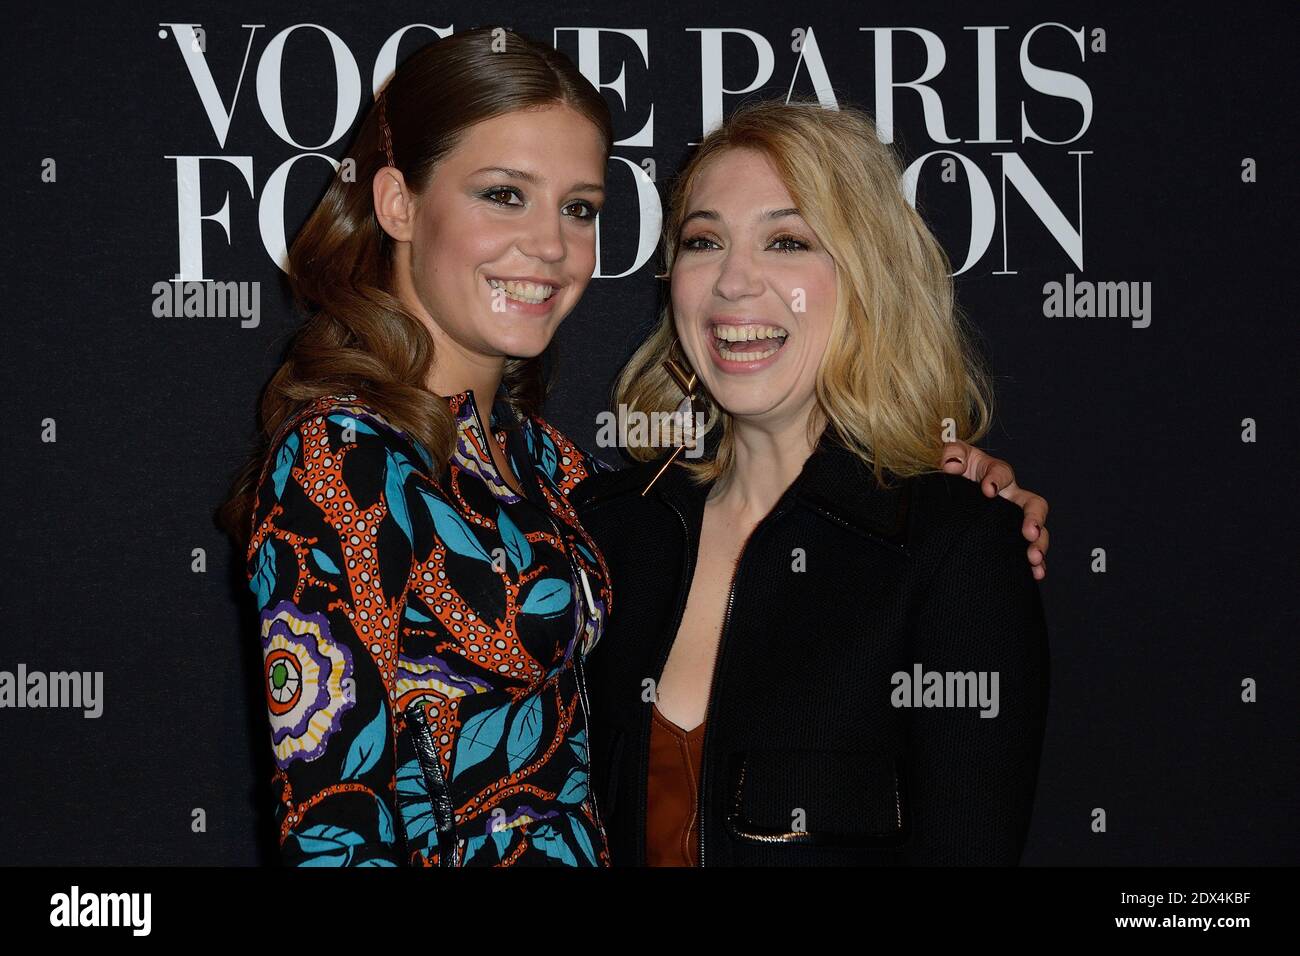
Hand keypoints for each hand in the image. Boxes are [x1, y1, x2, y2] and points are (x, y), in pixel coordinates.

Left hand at [940, 441, 1048, 580]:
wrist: (947, 492)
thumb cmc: (953, 471)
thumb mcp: (951, 458)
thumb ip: (951, 454)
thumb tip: (952, 465)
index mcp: (996, 473)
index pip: (1002, 473)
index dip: (997, 479)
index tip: (987, 490)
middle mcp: (1011, 497)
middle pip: (1033, 504)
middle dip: (1034, 518)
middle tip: (1028, 532)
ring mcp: (1012, 519)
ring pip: (1036, 530)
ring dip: (1039, 544)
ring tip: (1034, 558)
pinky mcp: (1009, 537)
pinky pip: (1027, 550)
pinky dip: (1035, 563)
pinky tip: (1035, 574)